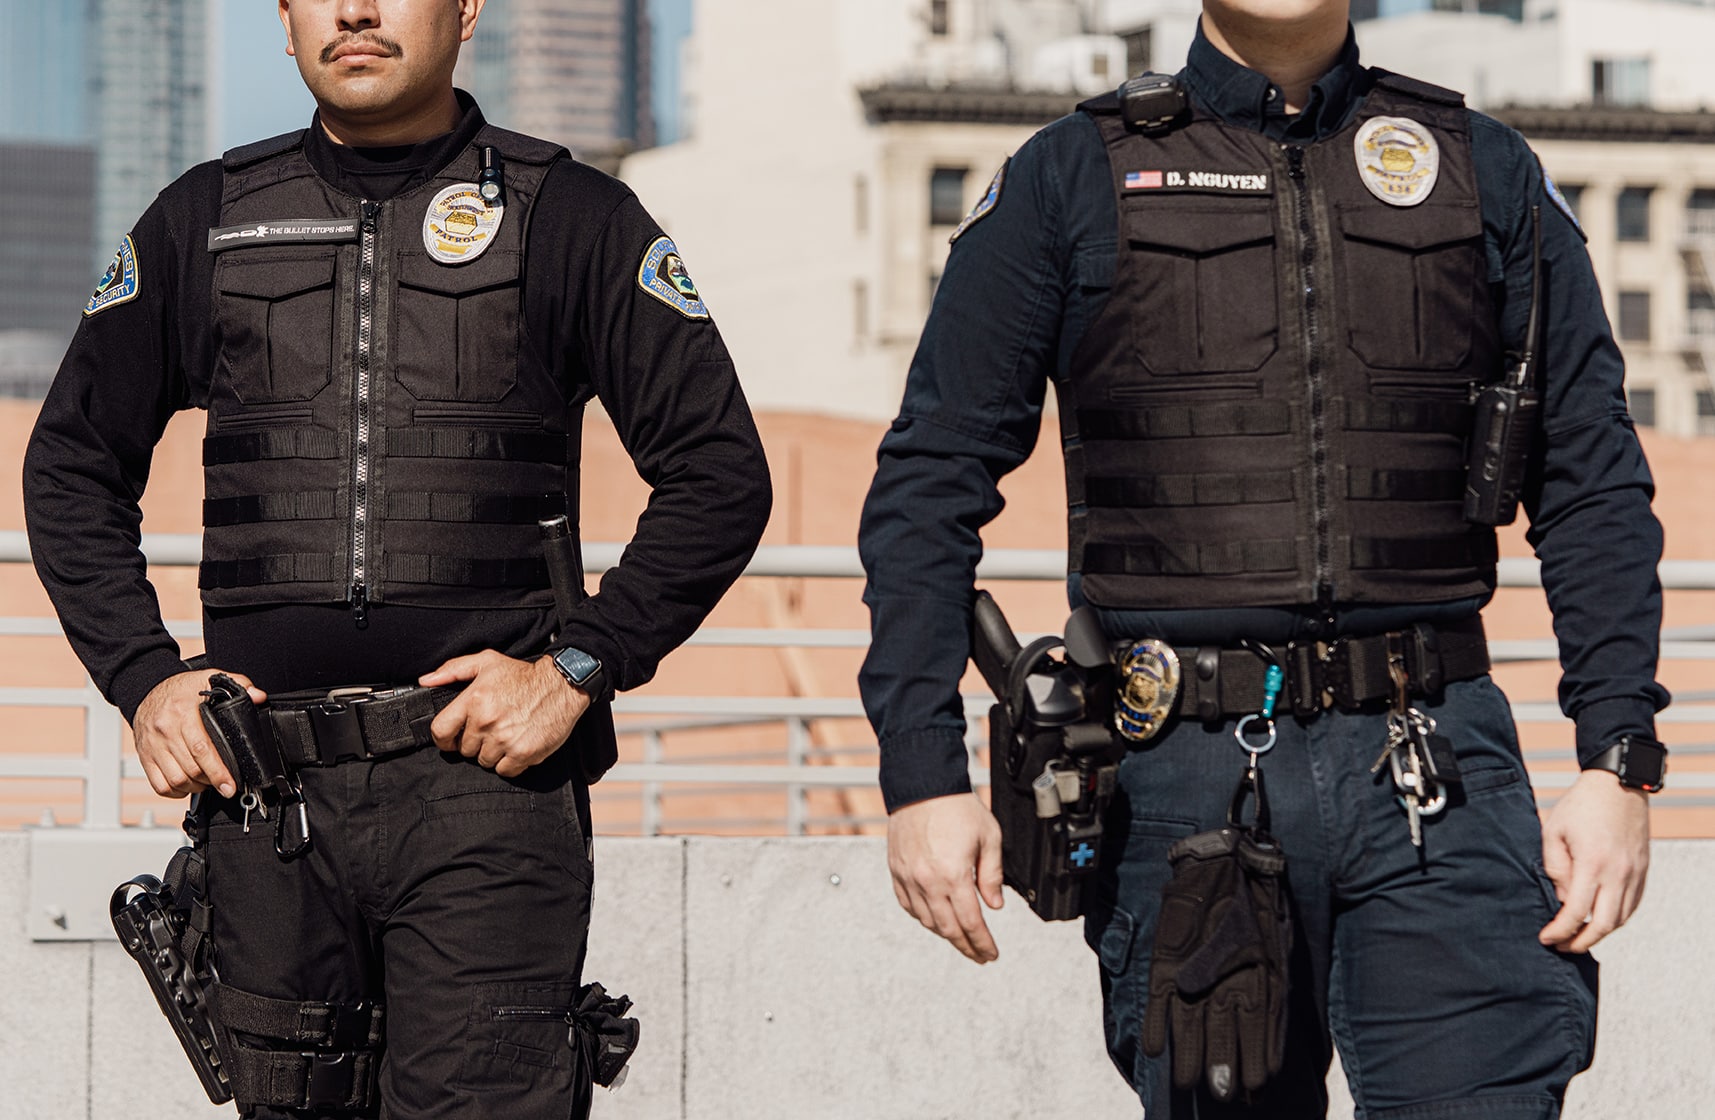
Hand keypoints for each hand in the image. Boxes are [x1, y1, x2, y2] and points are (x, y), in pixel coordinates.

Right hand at [132, 670, 263, 798]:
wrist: (147, 689)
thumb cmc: (181, 689)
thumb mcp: (209, 679)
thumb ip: (238, 684)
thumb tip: (258, 696)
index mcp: (183, 712)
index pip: (202, 748)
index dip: (218, 771)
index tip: (231, 784)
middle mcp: (166, 731)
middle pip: (191, 768)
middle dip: (212, 781)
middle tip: (226, 784)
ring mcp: (153, 746)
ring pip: (176, 780)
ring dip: (196, 787)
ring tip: (209, 782)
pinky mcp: (145, 756)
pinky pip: (160, 785)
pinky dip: (176, 791)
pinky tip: (188, 785)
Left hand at [419, 651, 587, 777]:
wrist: (562, 685)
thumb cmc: (523, 675)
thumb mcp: (487, 662)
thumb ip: (453, 669)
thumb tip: (425, 681)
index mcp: (474, 700)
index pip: (441, 732)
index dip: (444, 738)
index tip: (451, 738)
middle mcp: (487, 722)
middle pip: (464, 749)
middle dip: (473, 742)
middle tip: (489, 729)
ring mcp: (505, 740)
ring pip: (483, 761)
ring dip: (491, 753)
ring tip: (504, 736)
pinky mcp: (523, 753)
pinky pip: (503, 770)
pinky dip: (508, 763)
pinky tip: (515, 746)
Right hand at [886, 793, 1004, 963]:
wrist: (922, 785)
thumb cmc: (956, 806)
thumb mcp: (989, 837)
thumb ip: (992, 874)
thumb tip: (994, 905)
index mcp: (953, 875)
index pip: (971, 922)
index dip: (983, 943)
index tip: (991, 953)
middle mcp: (928, 881)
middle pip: (948, 929)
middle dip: (966, 947)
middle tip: (980, 956)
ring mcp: (909, 878)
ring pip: (927, 921)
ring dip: (946, 934)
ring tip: (961, 938)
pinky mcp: (896, 871)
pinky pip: (908, 906)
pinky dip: (923, 918)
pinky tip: (934, 919)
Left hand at [1538, 768, 1650, 952]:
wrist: (1618, 785)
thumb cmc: (1581, 806)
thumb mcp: (1553, 832)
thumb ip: (1554, 868)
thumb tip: (1562, 898)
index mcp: (1592, 864)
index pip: (1576, 912)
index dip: (1560, 931)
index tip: (1546, 938)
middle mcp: (1618, 873)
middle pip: (1603, 925)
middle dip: (1581, 942)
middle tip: (1562, 946)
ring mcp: (1634, 873)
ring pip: (1620, 919)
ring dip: (1599, 933)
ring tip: (1577, 935)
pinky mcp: (1643, 870)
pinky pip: (1632, 905)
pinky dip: (1616, 918)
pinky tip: (1598, 918)